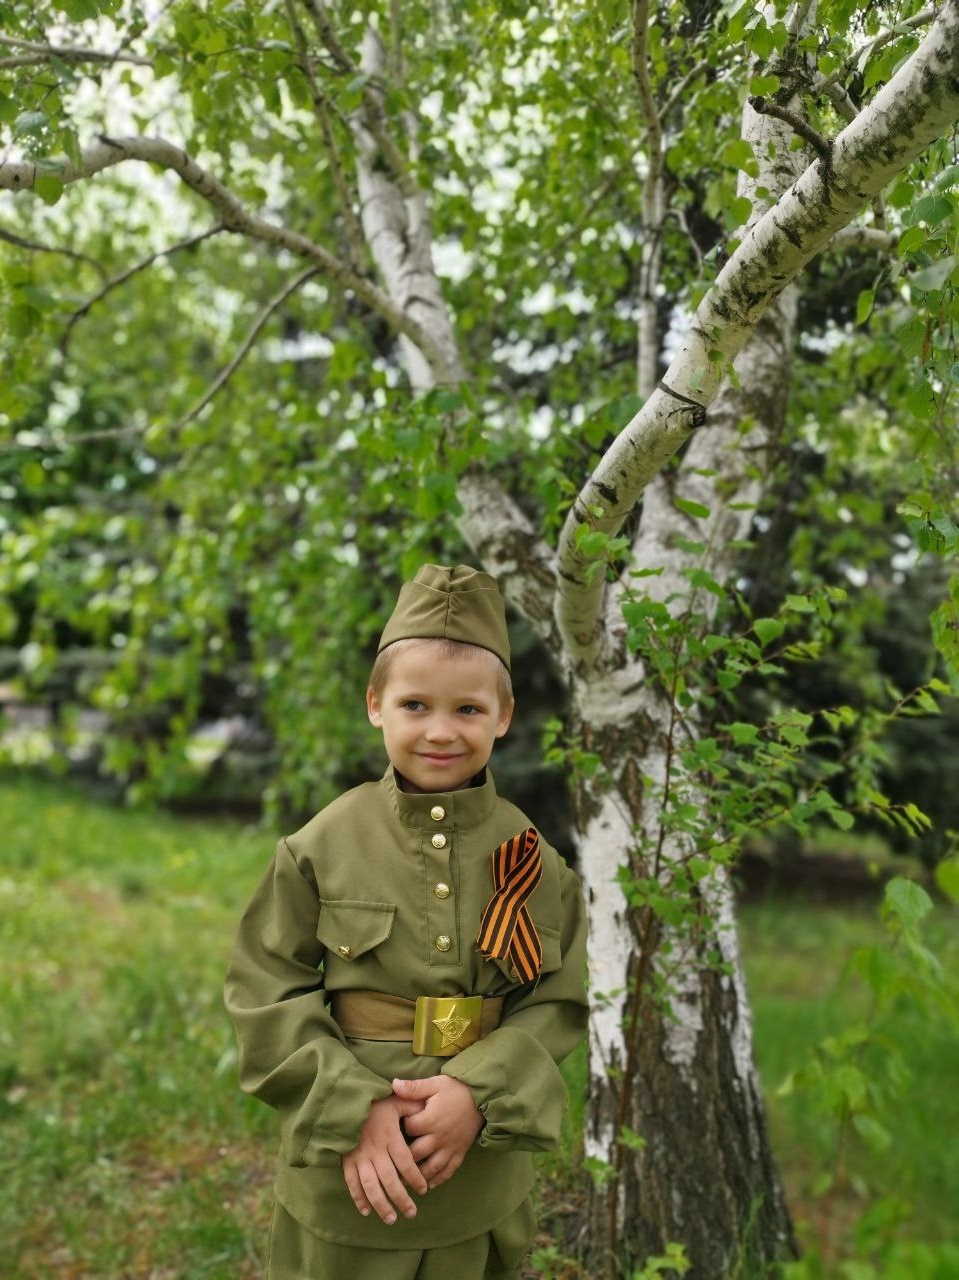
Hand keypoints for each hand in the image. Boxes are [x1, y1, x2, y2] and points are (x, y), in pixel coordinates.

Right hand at [341, 1095, 428, 1223]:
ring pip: (371, 1186)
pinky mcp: (347, 1160)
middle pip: (390, 1180)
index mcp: (390, 1137)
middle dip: (401, 1199)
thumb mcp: (396, 1101)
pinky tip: (366, 1211)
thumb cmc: (375, 1102)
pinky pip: (352, 1183)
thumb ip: (413, 1107)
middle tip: (412, 1213)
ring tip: (391, 1219)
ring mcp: (360, 1157)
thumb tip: (429, 1111)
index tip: (423, 1190)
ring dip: (381, 1205)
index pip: (405, 1163)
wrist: (346, 1101)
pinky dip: (358, 1198)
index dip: (415, 1178)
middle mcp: (375, 1150)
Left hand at [391, 1075, 484, 1188]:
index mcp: (430, 1120)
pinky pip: (448, 1171)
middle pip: (416, 1154)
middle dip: (403, 1160)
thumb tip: (393, 1084)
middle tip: (390, 1165)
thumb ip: (414, 1087)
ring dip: (418, 1177)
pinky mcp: (460, 1153)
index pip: (408, 1129)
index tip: (395, 1126)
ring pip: (431, 1168)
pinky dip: (438, 1179)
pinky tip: (429, 1185)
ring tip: (404, 1184)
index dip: (401, 1126)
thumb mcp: (435, 1083)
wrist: (482, 1098)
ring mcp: (450, 1147)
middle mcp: (439, 1137)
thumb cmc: (456, 1089)